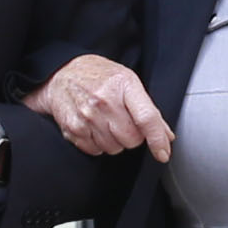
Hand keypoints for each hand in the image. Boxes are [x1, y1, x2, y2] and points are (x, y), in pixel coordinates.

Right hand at [29, 51, 174, 159]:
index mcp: (123, 85)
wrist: (61, 74)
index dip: (157, 139)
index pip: (146, 118)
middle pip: (131, 139)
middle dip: (132, 137)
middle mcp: (104, 101)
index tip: (163, 153)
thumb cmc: (97, 76)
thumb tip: (166, 136)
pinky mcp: (73, 129)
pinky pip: (95, 151)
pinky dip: (98, 144)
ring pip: (114, 148)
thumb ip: (148, 108)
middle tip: (124, 122)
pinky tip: (94, 128)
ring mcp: (87, 116)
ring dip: (115, 141)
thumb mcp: (127, 81)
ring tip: (106, 122)